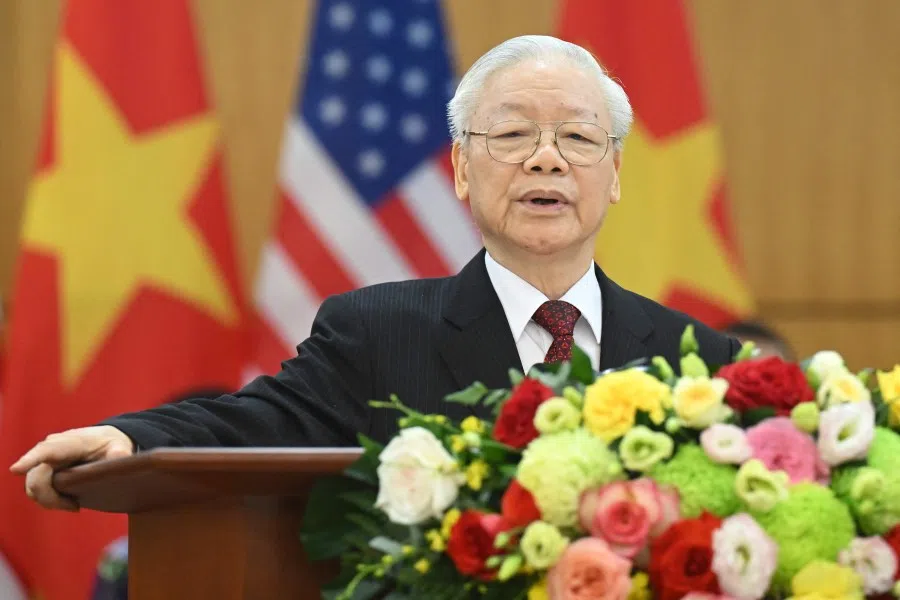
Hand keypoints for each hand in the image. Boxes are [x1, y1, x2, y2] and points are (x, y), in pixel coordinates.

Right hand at [9, 426, 134, 510]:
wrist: (103, 440)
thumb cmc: (111, 444)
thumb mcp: (121, 447)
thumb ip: (120, 453)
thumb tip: (119, 457)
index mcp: (73, 442)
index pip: (48, 450)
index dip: (32, 459)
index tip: (16, 469)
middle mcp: (52, 448)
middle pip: (36, 477)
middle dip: (50, 498)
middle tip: (75, 507)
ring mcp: (44, 458)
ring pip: (33, 486)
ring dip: (49, 501)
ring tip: (73, 505)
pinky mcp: (41, 468)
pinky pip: (35, 489)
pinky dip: (47, 499)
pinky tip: (68, 501)